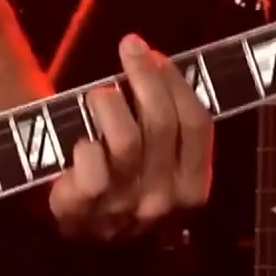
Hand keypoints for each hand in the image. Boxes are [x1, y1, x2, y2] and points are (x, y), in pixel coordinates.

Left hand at [50, 34, 213, 240]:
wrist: (78, 227)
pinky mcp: (83, 210)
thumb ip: (170, 127)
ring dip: (110, 103)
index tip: (157, 56)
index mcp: (191, 187)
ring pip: (126, 141)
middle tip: (129, 48)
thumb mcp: (158, 163)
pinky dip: (85, 146)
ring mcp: (122, 206)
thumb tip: (162, 66)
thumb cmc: (122, 181)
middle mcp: (163, 200)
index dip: (177, 84)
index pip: (197, 126)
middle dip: (145, 77)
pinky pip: (91, 168)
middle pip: (162, 124)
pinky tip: (79, 139)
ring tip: (98, 93)